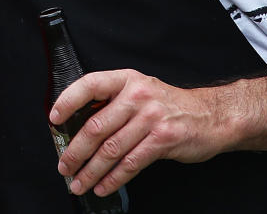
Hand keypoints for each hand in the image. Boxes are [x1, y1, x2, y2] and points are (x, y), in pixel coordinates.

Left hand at [49, 69, 227, 197]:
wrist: (212, 116)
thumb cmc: (170, 105)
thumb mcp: (141, 91)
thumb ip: (114, 103)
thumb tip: (78, 125)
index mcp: (127, 79)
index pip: (90, 84)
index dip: (68, 100)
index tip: (54, 119)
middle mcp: (138, 95)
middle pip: (96, 126)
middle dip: (75, 150)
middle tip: (64, 166)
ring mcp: (151, 118)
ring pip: (110, 149)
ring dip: (90, 171)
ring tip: (79, 183)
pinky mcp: (163, 140)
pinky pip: (130, 163)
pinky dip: (113, 179)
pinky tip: (102, 187)